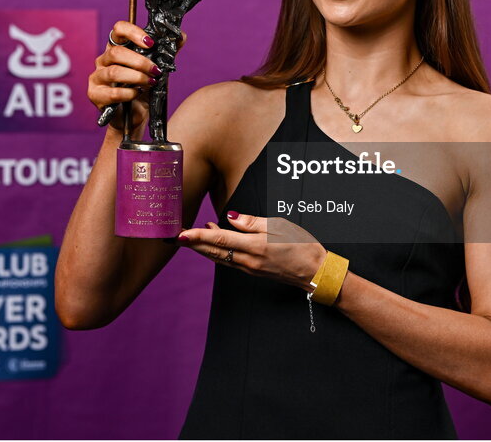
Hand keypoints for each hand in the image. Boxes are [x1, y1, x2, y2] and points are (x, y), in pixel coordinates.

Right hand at [88, 21, 185, 130]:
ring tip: (150, 83)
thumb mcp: (157, 70)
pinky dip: (129, 93)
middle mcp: (103, 60)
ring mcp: (97, 77)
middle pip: (116, 52)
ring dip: (137, 77)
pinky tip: (138, 94)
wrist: (136, 116)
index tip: (151, 42)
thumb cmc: (143, 90)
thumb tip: (181, 36)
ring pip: (114, 72)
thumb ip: (167, 53)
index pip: (118, 29)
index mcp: (117, 49)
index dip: (133, 32)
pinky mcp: (95, 95)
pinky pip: (113, 92)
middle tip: (155, 70)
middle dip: (140, 61)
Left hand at [177, 213, 327, 291]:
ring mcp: (250, 268)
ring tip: (189, 236)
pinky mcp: (253, 271)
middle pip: (213, 251)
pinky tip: (214, 242)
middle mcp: (248, 261)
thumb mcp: (280, 227)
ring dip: (202, 248)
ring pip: (219, 257)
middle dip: (192, 244)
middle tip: (174, 235)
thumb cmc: (303, 246)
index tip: (180, 233)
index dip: (197, 236)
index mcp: (255, 247)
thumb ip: (253, 223)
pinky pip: (228, 261)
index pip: (219, 239)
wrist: (315, 272)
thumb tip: (231, 218)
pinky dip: (217, 252)